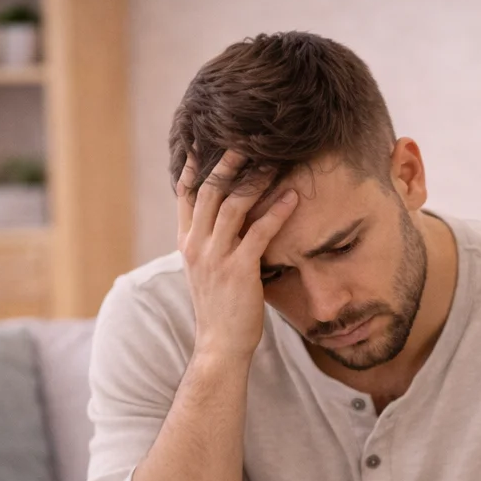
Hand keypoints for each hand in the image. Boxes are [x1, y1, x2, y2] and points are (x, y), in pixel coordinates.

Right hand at [176, 148, 298, 360]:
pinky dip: (277, 211)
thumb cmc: (220, 309)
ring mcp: (216, 257)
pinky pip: (259, 232)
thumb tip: (225, 218)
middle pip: (209, 190)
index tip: (204, 137)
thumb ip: (211, 242)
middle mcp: (197, 245)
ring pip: (232, 204)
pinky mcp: (239, 270)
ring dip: (254, 178)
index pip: (186, 193)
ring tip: (273, 157)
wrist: (220, 346)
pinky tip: (293, 197)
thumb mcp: (206, 270)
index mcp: (187, 242)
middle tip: (245, 134)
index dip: (195, 163)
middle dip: (226, 160)